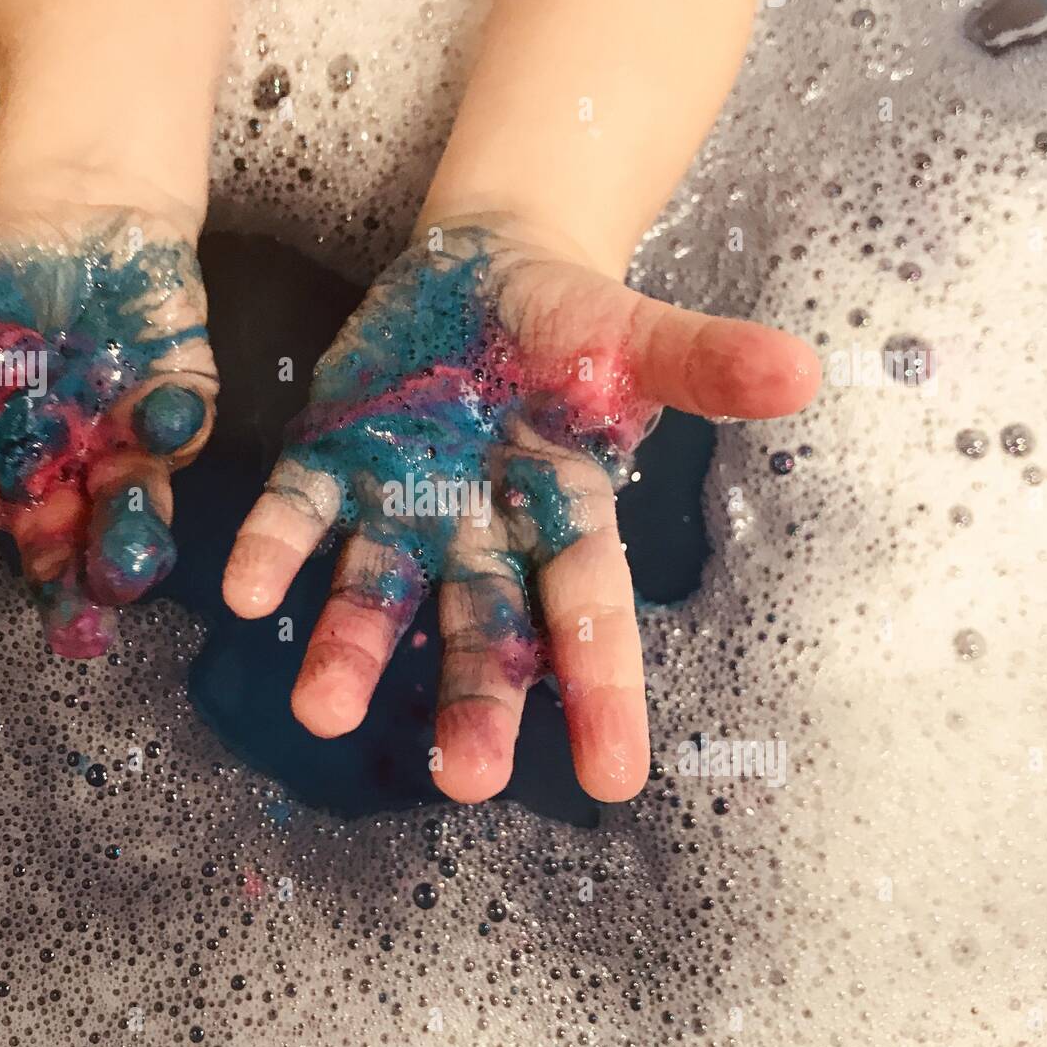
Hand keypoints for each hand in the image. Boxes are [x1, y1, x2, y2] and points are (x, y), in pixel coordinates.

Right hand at [0, 205, 217, 656]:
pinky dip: (175, 432)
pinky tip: (167, 428)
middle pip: (45, 537)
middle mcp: (46, 466)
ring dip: (125, 535)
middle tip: (70, 621)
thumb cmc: (6, 266)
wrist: (90, 221)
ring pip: (121, 507)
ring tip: (130, 564)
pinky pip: (178, 433)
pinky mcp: (175, 413)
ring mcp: (114, 446)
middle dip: (57, 575)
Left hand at [222, 221, 818, 802]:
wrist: (481, 266)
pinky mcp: (333, 461)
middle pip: (481, 626)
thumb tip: (803, 369)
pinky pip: (301, 513)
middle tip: (464, 780)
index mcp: (564, 510)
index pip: (591, 611)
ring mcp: (401, 502)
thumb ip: (702, 361)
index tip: (614, 779)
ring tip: (322, 711)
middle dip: (473, 699)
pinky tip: (244, 590)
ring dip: (350, 647)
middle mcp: (481, 529)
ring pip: (378, 590)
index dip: (603, 689)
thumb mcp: (633, 335)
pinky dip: (276, 550)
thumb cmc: (567, 320)